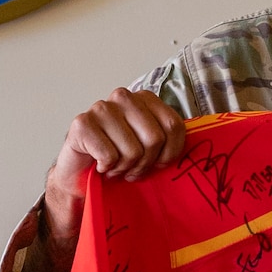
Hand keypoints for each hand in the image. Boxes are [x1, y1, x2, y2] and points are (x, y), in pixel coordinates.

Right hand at [44, 89, 186, 245]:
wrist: (80, 175)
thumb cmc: (119, 159)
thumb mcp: (151, 148)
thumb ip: (169, 140)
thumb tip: (191, 153)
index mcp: (145, 99)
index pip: (173, 126)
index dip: (168, 154)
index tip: (155, 163)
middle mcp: (124, 96)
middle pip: (155, 139)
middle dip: (144, 163)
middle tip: (131, 168)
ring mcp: (101, 107)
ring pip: (132, 150)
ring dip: (124, 168)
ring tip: (114, 165)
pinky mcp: (82, 123)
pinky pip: (109, 156)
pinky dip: (107, 168)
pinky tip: (99, 164)